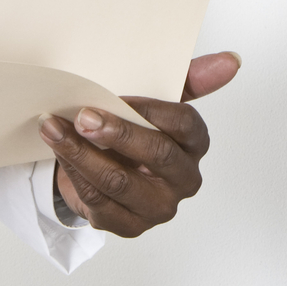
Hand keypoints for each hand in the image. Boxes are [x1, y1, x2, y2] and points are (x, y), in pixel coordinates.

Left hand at [42, 51, 240, 236]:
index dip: (152, 110)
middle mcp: (183, 179)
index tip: (120, 95)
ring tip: (54, 129)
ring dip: (81, 153)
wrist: (108, 165)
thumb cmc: (138, 128)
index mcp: (195, 145)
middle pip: (156, 154)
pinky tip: (58, 152)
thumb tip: (232, 60)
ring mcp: (157, 207)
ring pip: (119, 181)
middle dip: (117, 133)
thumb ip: (194, 77)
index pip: (184, 124)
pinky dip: (73, 173)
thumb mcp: (162, 98)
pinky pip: (97, 201)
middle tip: (83, 116)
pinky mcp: (129, 225)